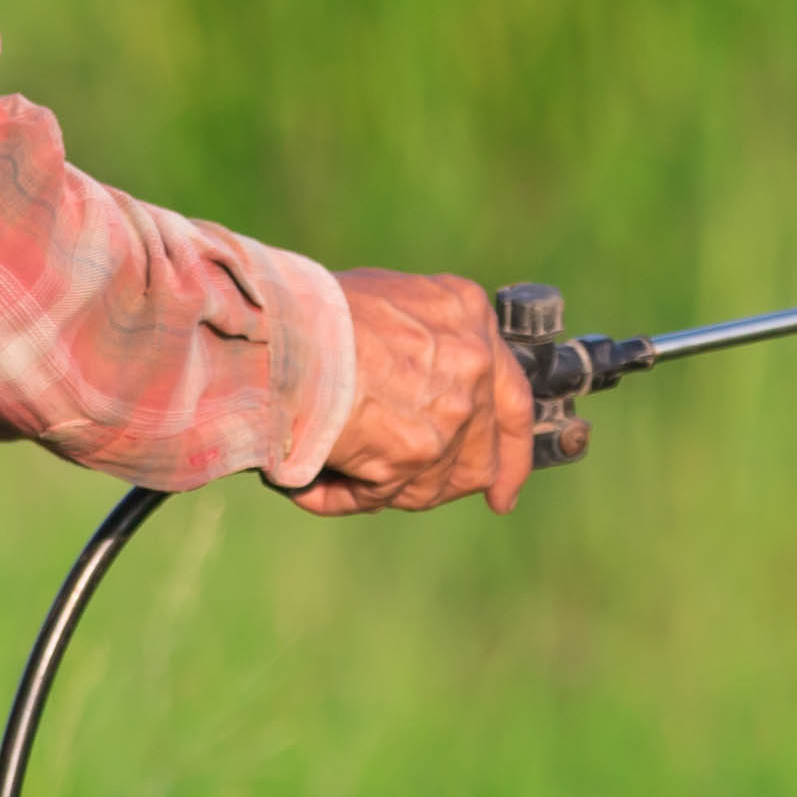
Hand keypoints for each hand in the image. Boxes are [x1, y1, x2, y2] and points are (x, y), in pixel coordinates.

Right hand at [298, 271, 536, 517]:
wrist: (286, 329)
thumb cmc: (312, 308)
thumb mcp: (385, 298)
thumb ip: (416, 338)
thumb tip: (404, 381)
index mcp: (469, 316)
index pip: (509, 390)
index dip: (511, 441)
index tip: (504, 479)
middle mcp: (473, 363)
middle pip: (482, 449)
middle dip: (461, 480)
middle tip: (452, 498)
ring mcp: (451, 413)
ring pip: (435, 483)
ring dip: (392, 489)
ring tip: (344, 477)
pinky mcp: (416, 454)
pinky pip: (380, 495)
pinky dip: (343, 495)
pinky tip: (312, 485)